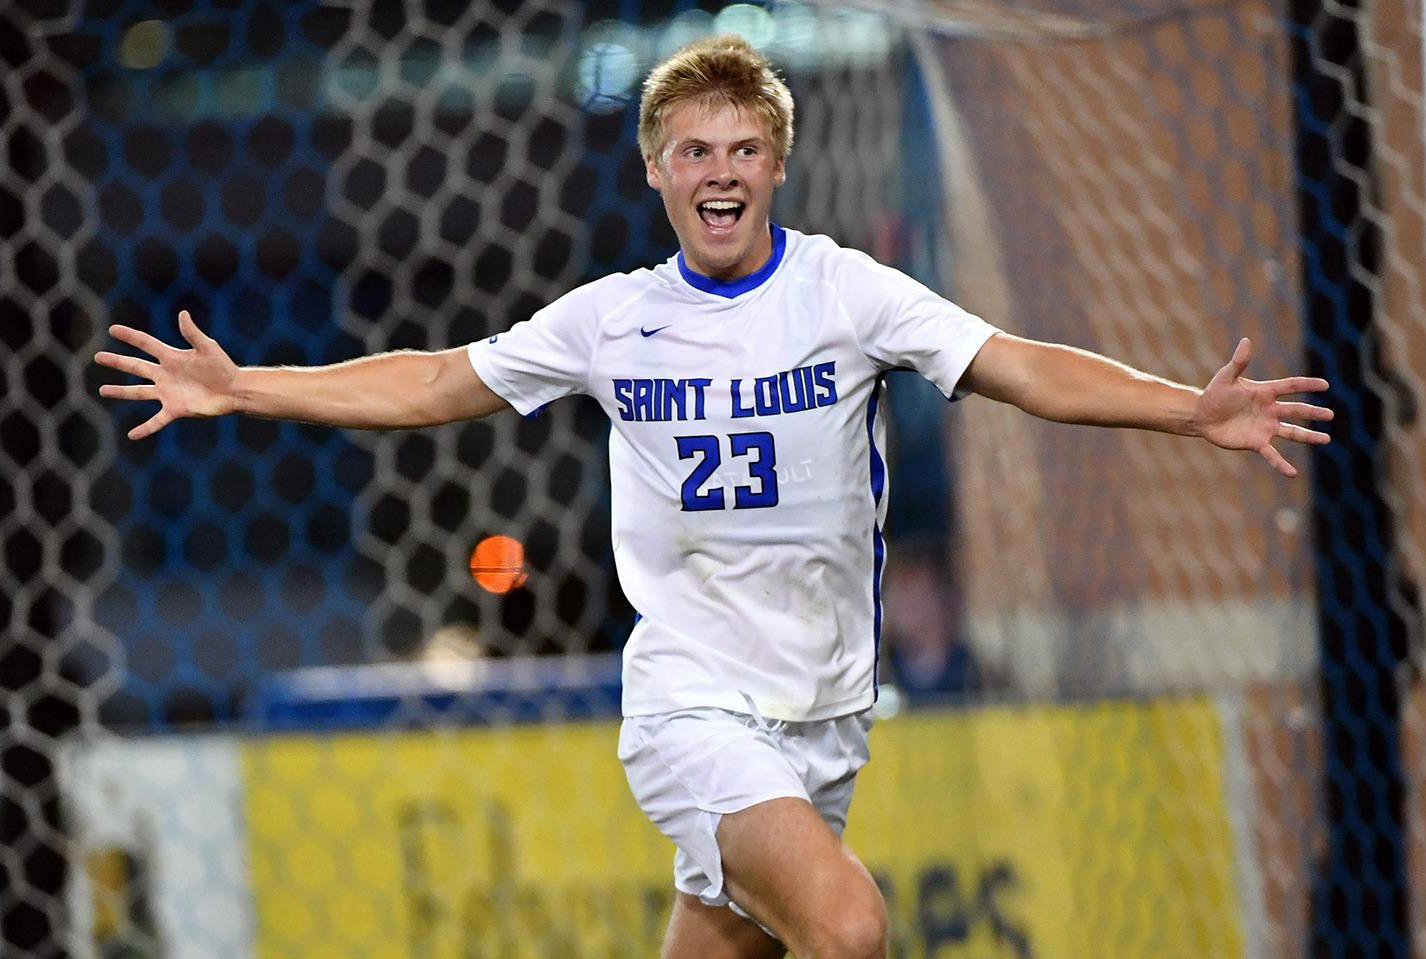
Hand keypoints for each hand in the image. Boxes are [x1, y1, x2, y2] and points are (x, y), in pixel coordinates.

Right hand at [95, 310, 239, 439]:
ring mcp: (168, 393)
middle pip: (136, 367)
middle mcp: (166, 374)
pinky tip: (132, 436)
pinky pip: (156, 421)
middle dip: (118, 362)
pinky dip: (145, 428)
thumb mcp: (208, 348)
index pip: (147, 344)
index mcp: (172, 358)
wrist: (235, 390)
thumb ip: (192, 333)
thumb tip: (183, 314)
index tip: (113, 329)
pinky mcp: (176, 409)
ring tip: (102, 391)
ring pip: (139, 392)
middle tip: (98, 357)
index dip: (131, 336)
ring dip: (121, 392)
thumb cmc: (223, 367)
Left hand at [1193, 337, 1331, 476]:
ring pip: (1291, 432)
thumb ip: (1238, 362)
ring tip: (1327, 439)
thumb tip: (1246, 341)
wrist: (1202, 415)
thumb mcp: (1226, 377)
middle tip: (1330, 415)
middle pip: (1296, 411)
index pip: (1290, 386)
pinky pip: (1272, 454)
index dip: (1307, 385)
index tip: (1325, 385)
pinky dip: (1281, 464)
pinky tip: (1292, 473)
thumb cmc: (1215, 394)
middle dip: (1313, 413)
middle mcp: (1270, 410)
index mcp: (1265, 392)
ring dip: (1308, 436)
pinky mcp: (1256, 442)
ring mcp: (1265, 427)